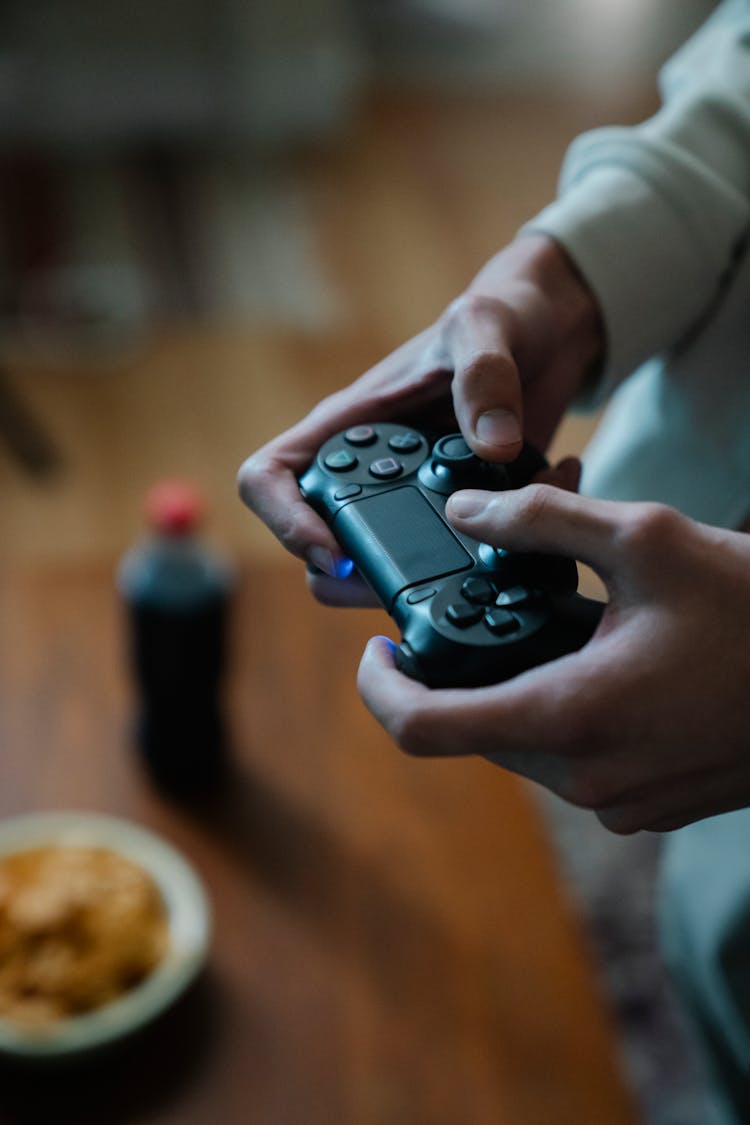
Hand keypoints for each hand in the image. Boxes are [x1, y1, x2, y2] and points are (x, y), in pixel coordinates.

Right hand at [237, 235, 601, 594]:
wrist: (551, 331)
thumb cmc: (501, 314)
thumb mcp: (485, 326)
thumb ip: (485, 376)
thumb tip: (490, 449)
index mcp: (352, 425)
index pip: (270, 478)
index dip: (283, 521)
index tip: (332, 550)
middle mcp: (373, 469)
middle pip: (322, 544)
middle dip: (359, 576)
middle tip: (412, 582)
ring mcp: (416, 498)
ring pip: (387, 568)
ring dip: (435, 576)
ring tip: (491, 549)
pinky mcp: (465, 515)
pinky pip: (466, 558)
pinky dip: (508, 551)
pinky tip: (547, 500)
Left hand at [358, 485, 749, 833]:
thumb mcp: (644, 537)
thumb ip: (541, 520)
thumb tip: (465, 512)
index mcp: (570, 715)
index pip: (424, 730)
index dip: (380, 690)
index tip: (380, 648)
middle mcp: (585, 777)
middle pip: (475, 731)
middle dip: (465, 674)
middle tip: (486, 613)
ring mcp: (618, 802)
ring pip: (522, 747)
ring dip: (518, 691)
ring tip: (559, 630)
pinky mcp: (646, 807)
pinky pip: (572, 764)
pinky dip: (564, 716)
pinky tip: (603, 665)